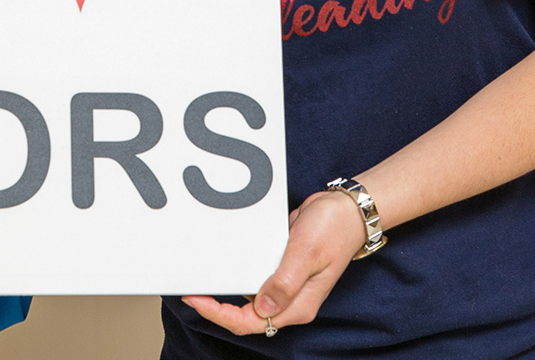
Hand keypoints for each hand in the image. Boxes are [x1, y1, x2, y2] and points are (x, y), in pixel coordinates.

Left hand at [182, 189, 366, 334]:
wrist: (345, 211)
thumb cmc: (333, 231)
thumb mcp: (307, 253)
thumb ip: (285, 282)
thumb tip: (261, 307)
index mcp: (297, 305)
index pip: (251, 322)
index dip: (220, 315)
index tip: (196, 300)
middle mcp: (289, 299)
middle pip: (245, 315)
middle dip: (216, 307)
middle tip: (189, 289)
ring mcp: (284, 284)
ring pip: (248, 297)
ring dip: (225, 289)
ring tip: (198, 275)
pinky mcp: (279, 267)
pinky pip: (254, 276)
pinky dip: (237, 271)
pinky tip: (223, 261)